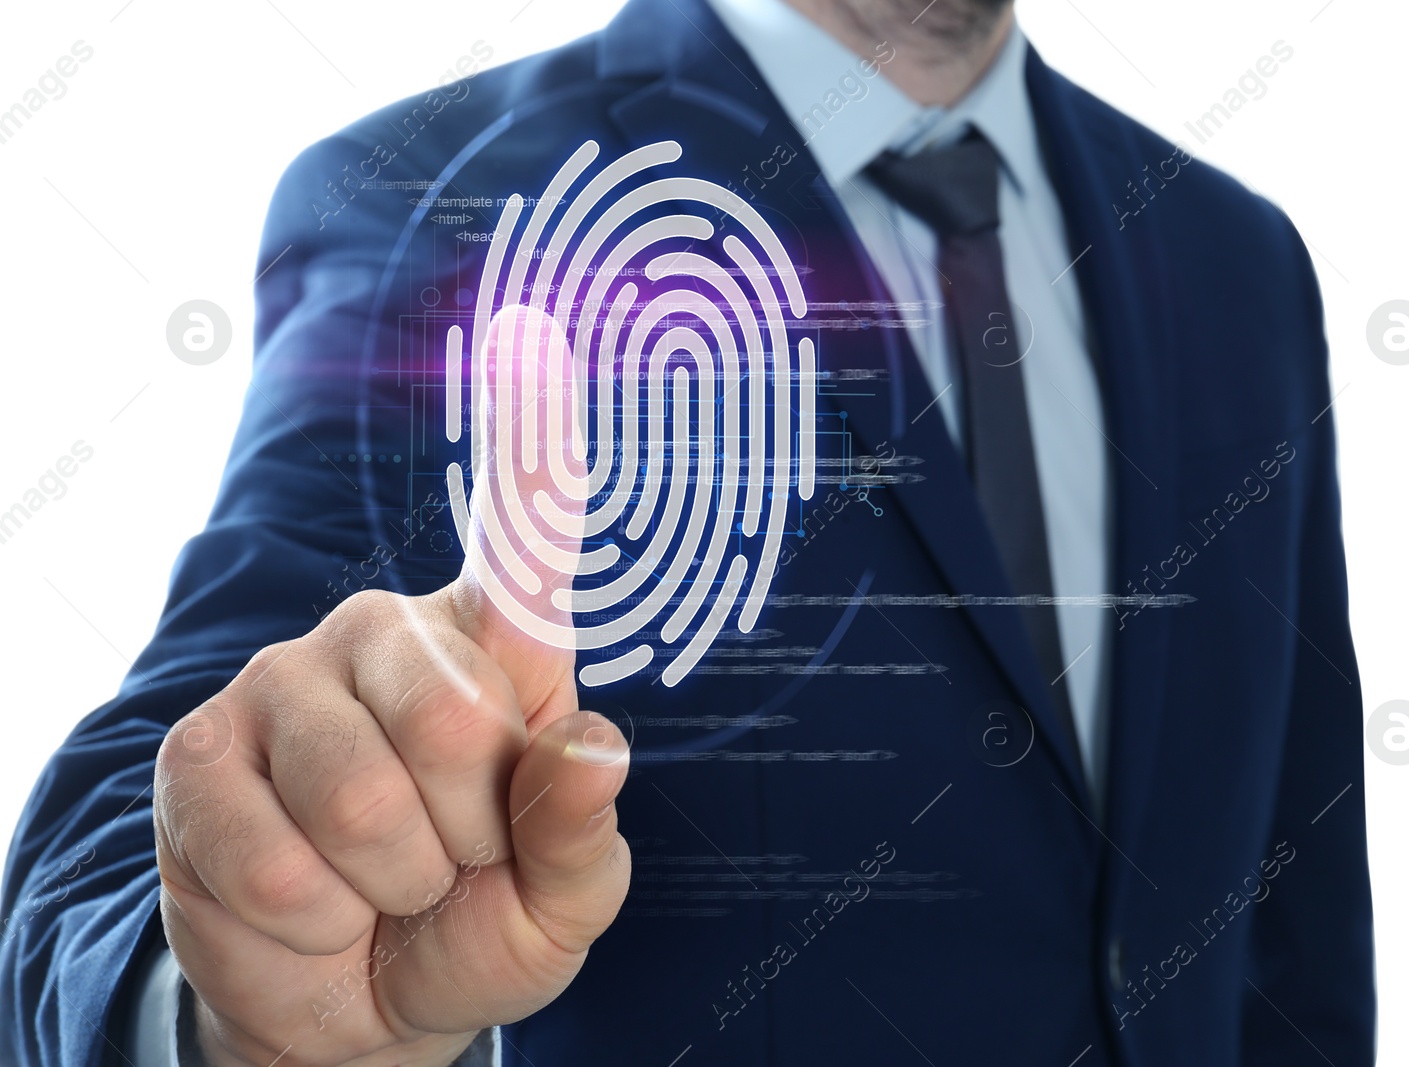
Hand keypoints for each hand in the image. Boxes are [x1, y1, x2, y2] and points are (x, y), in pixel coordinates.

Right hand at [153, 307, 627, 1066]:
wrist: (360, 1003)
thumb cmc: (479, 919)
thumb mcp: (563, 905)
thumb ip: (582, 834)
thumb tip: (595, 749)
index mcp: (496, 653)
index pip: (519, 540)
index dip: (533, 444)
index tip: (535, 333)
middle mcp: (389, 635)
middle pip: (460, 724)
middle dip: (468, 838)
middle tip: (450, 858)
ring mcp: (285, 682)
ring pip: (367, 802)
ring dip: (392, 884)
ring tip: (385, 881)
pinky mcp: (198, 751)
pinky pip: (276, 856)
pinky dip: (312, 918)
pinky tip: (310, 901)